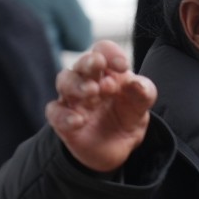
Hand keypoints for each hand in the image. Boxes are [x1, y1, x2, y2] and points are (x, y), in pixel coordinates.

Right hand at [45, 40, 156, 173]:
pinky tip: (78, 120)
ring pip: (64, 82)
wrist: (117, 147)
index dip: (110, 53)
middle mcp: (87, 80)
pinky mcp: (62, 121)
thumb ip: (143, 92)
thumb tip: (136, 82)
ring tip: (92, 91)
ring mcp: (73, 100)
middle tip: (98, 65)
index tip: (123, 66)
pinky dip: (64, 116)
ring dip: (76, 84)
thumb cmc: (128, 116)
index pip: (102, 51)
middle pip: (81, 64)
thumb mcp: (141, 104)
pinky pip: (55, 113)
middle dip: (88, 62)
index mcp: (107, 71)